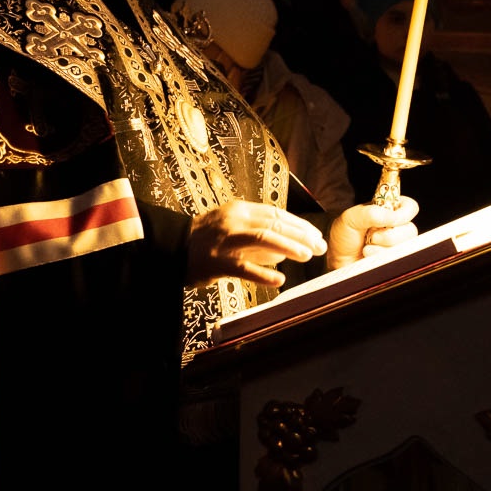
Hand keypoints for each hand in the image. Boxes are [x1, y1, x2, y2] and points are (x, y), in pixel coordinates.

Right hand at [187, 201, 327, 287]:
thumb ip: (259, 237)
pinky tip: (279, 281)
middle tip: (319, 247)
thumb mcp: (232, 228)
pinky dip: (263, 274)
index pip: (276, 213)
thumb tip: (286, 249)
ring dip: (288, 246)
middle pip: (274, 223)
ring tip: (306, 256)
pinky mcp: (217, 261)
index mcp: (239, 210)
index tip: (316, 235)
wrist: (171, 247)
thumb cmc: (205, 239)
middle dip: (301, 235)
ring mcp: (225, 240)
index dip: (299, 224)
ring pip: (262, 238)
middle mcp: (234, 221)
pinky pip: (243, 267)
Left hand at [326, 197, 419, 270]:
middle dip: (389, 236)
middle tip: (371, 236)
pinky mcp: (393, 261)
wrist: (336, 258)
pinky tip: (368, 257)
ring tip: (366, 248)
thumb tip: (395, 217)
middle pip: (410, 230)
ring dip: (382, 249)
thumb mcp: (351, 218)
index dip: (405, 213)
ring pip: (404, 248)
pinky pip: (396, 262)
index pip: (410, 207)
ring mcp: (396, 246)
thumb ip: (373, 213)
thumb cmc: (344, 236)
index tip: (392, 220)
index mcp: (388, 212)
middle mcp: (395, 228)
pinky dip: (379, 259)